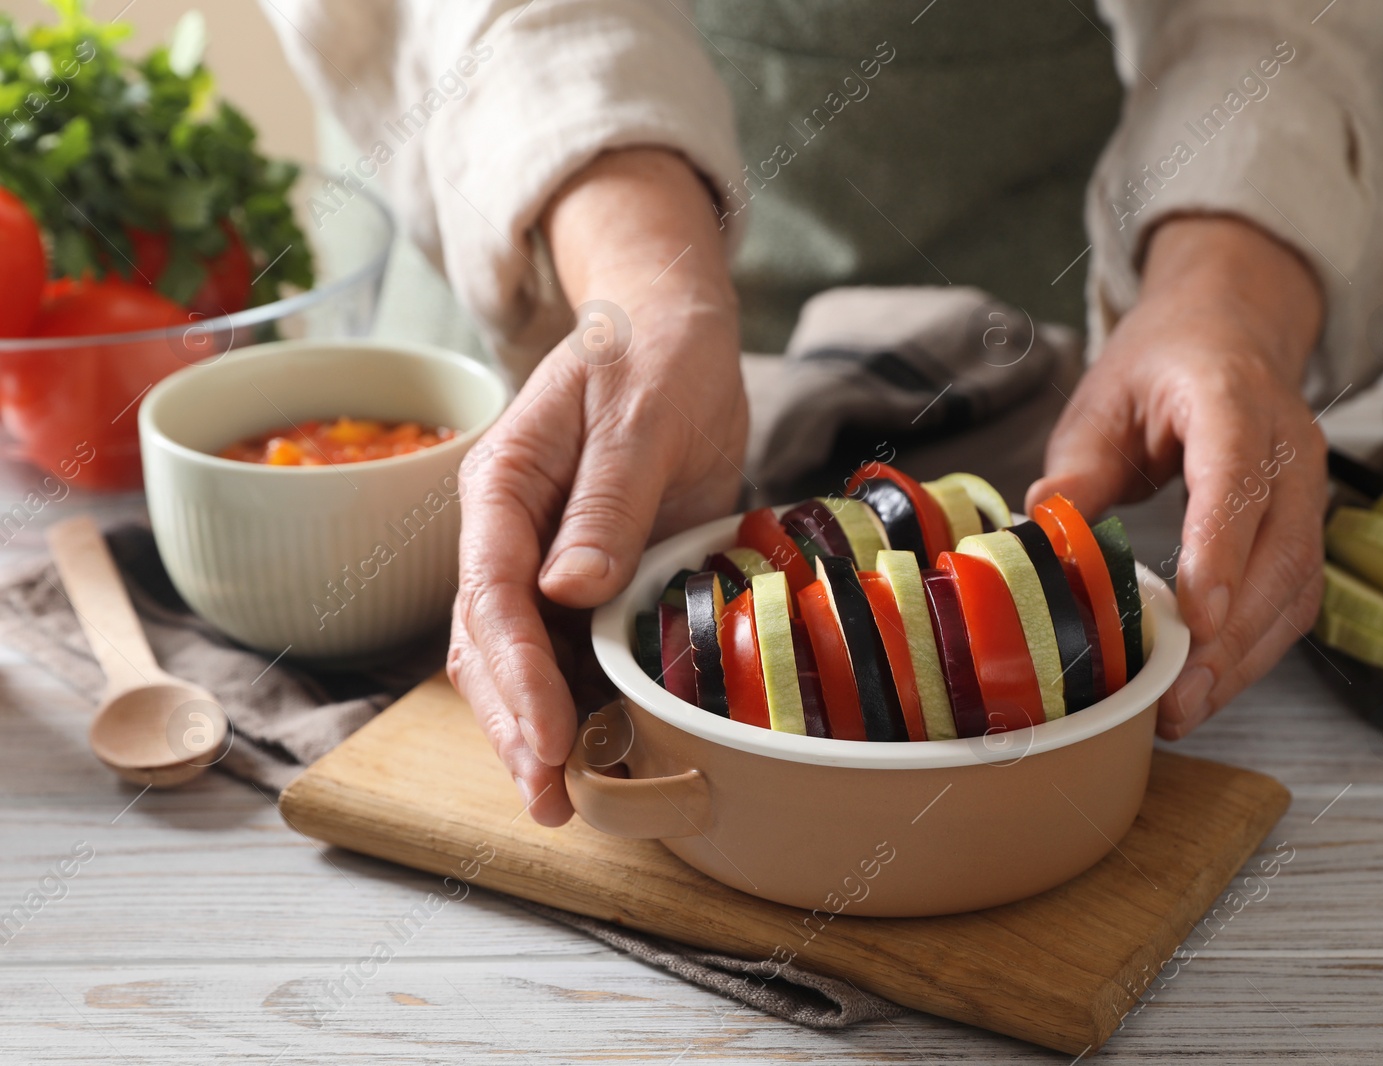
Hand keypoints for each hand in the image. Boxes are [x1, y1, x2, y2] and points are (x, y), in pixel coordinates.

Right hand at [449, 148, 746, 824]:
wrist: (675, 333)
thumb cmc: (654, 355)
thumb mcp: (641, 414)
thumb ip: (606, 499)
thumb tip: (566, 589)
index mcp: (502, 485)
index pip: (490, 592)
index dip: (515, 673)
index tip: (547, 737)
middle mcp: (509, 532)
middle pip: (489, 643)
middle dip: (515, 724)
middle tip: (550, 797)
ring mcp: (544, 559)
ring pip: (520, 660)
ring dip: (537, 729)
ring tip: (565, 799)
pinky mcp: (587, 578)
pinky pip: (569, 650)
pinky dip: (580, 703)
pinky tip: (602, 751)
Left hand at [1026, 215, 1327, 739]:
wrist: (1227, 332)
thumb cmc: (1161, 365)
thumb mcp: (1103, 399)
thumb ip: (1079, 467)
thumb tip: (1041, 531)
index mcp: (1233, 398)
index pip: (1237, 478)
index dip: (1221, 549)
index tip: (1198, 616)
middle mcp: (1289, 446)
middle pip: (1282, 549)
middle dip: (1234, 633)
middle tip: (1179, 693)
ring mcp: (1309, 489)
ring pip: (1297, 584)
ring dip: (1247, 656)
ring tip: (1187, 707)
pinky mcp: (1304, 527)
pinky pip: (1295, 596)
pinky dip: (1256, 648)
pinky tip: (1210, 684)